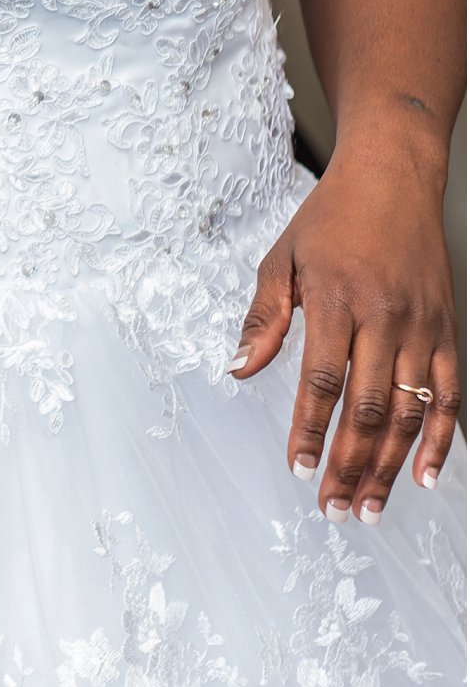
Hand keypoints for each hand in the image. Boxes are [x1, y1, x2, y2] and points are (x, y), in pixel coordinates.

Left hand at [231, 143, 460, 517]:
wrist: (394, 177)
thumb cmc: (331, 218)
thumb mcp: (280, 259)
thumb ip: (263, 319)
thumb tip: (238, 369)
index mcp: (336, 302)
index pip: (321, 383)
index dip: (309, 431)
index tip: (297, 468)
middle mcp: (386, 320)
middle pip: (367, 409)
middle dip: (350, 465)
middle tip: (335, 509)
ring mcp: (423, 328)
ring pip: (409, 412)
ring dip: (391, 466)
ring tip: (371, 507)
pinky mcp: (447, 331)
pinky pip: (450, 395)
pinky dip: (441, 438)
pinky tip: (429, 474)